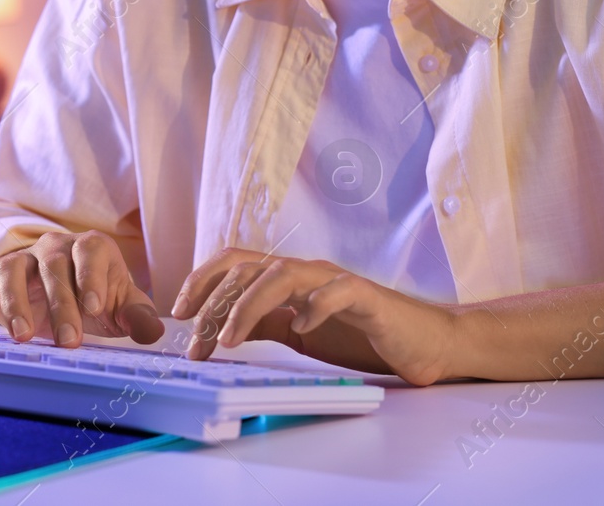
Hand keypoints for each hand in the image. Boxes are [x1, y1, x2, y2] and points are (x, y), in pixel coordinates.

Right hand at [0, 230, 164, 348]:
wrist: (61, 295)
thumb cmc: (95, 298)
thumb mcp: (120, 306)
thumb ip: (136, 316)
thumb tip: (154, 333)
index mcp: (89, 248)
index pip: (91, 253)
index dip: (92, 278)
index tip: (96, 308)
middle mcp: (52, 248)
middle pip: (52, 266)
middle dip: (60, 304)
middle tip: (69, 341)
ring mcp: (19, 260)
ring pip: (12, 269)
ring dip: (15, 302)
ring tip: (22, 336)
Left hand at [170, 247, 457, 385]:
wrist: (424, 341)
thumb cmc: (363, 334)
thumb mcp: (301, 332)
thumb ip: (267, 322)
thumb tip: (221, 326)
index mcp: (289, 279)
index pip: (236, 263)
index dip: (203, 280)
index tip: (179, 313)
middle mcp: (308, 272)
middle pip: (249, 267)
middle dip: (215, 302)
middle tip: (197, 341)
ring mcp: (336, 281)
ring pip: (282, 274)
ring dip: (249, 305)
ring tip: (230, 339)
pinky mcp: (367, 298)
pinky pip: (336, 291)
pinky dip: (315, 306)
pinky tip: (301, 328)